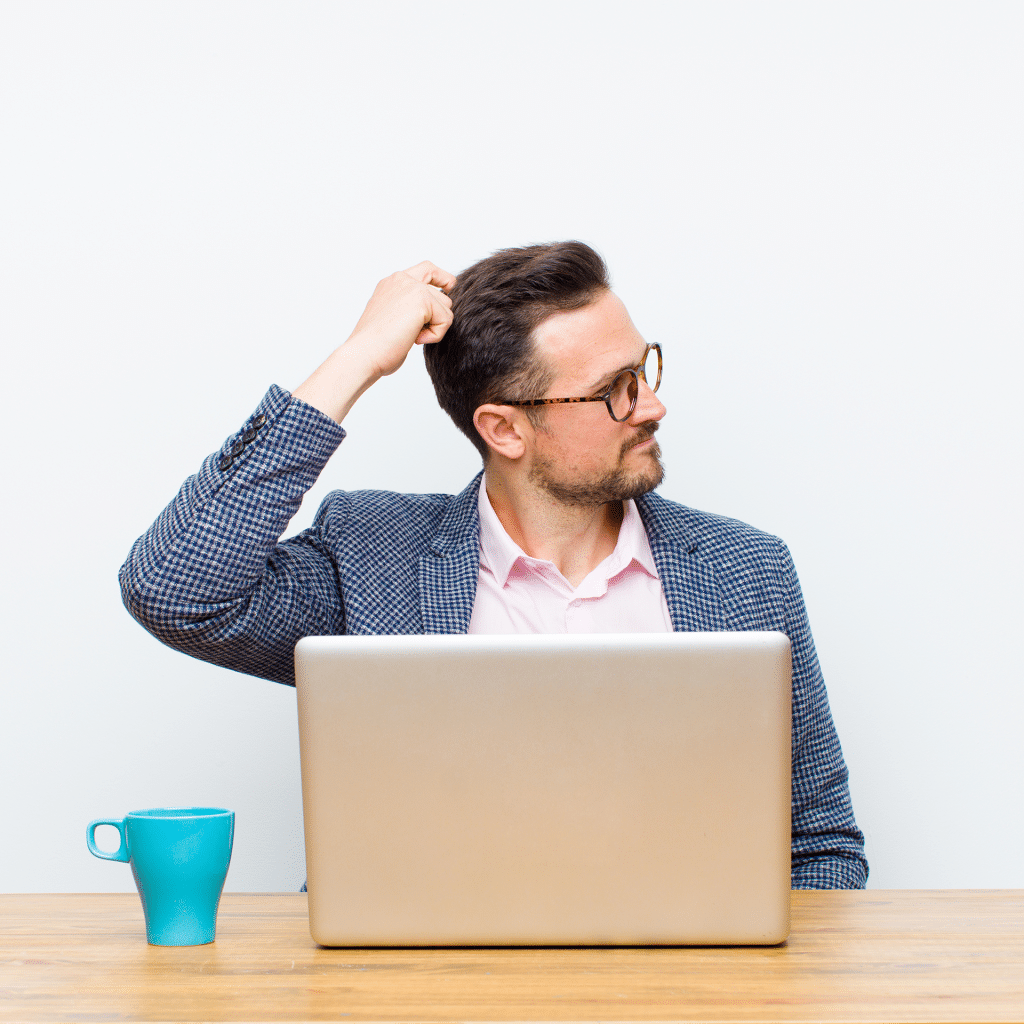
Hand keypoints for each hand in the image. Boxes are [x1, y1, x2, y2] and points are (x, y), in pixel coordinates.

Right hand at [292, 261, 456, 423]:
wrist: (363, 354)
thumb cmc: (375, 346)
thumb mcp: (393, 317)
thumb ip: (410, 307)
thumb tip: (435, 312)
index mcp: (393, 283)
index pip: (427, 269)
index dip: (442, 278)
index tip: (449, 288)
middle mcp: (402, 279)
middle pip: (444, 290)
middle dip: (440, 314)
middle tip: (419, 331)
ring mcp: (412, 287)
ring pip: (446, 307)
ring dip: (434, 327)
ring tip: (410, 336)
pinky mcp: (422, 299)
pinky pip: (446, 320)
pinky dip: (435, 335)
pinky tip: (414, 339)